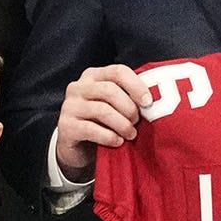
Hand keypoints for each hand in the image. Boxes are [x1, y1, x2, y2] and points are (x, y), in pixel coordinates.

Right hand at [52, 63, 148, 181]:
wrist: (78, 149)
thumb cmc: (103, 124)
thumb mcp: (116, 106)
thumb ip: (129, 98)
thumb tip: (155, 101)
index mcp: (93, 75)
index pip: (118, 71)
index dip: (136, 86)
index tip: (148, 103)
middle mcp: (78, 86)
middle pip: (110, 90)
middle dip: (129, 108)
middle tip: (137, 122)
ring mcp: (69, 105)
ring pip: (103, 110)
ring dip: (122, 124)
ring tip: (130, 134)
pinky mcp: (65, 126)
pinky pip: (92, 129)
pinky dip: (109, 137)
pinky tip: (117, 142)